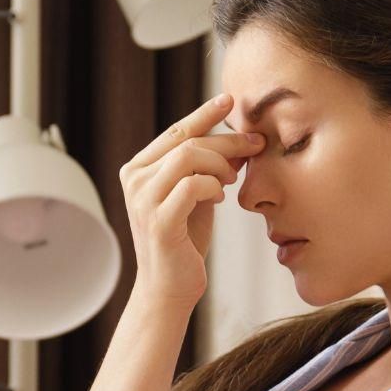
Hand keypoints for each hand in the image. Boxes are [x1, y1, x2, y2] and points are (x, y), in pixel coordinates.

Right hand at [119, 93, 263, 308]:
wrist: (169, 289)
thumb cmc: (184, 242)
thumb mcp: (196, 196)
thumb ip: (208, 168)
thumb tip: (241, 139)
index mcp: (138, 169)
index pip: (176, 132)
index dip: (205, 114)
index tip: (232, 101)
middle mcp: (134, 180)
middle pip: (186, 141)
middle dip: (227, 140)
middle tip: (256, 145)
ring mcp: (142, 200)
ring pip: (188, 157)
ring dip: (220, 164)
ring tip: (231, 181)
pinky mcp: (158, 220)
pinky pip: (192, 185)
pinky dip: (213, 187)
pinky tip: (219, 199)